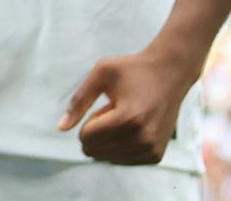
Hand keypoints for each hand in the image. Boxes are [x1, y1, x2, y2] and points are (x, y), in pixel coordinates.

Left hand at [60, 46, 196, 164]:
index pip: (87, 138)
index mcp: (128, 118)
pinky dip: (119, 147)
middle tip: (115, 112)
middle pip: (96, 150)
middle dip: (97, 132)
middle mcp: (143, 139)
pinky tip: (132, 128)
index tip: (104, 107)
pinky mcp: (156, 156)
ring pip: (108, 158)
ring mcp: (151, 150)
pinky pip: (122, 161)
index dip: (88, 121)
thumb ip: (79, 101)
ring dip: (108, 140)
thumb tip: (61, 128)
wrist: (170, 74)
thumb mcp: (101, 73)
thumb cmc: (133, 70)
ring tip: (125, 118)